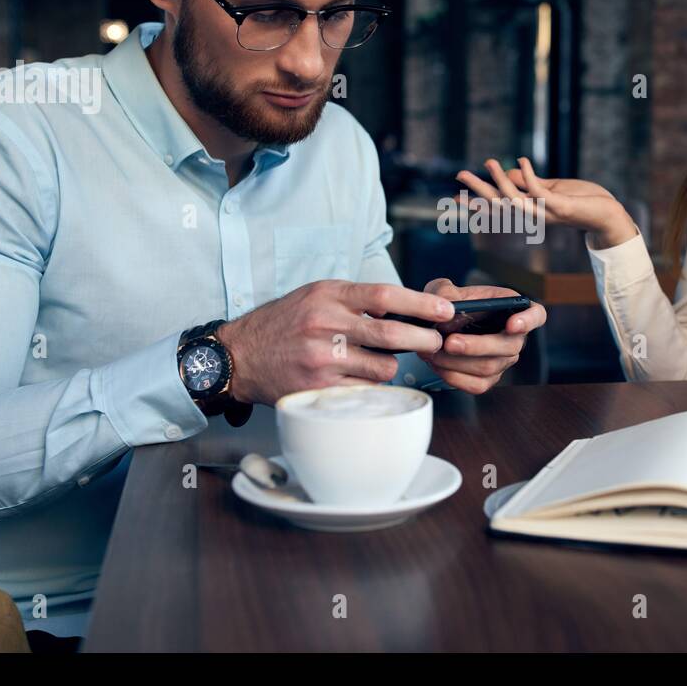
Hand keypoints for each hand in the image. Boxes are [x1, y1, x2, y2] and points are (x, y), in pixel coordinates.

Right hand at [215, 280, 455, 404]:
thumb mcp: (317, 295)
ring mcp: (322, 359)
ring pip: (384, 368)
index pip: (386, 295)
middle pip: (392, 334)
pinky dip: (371, 386)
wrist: (241, 355)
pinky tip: (361, 378)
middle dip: (425, 339)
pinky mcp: (319, 389)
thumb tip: (406, 308)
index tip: (446, 310)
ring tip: (381, 361)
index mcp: (328, 295)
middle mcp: (325, 324)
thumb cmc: (285, 323)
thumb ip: (356, 300)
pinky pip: (365, 390)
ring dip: (392, 366)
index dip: (422, 303)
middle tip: (436, 341)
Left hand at [416, 277, 547, 393]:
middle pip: (508, 346)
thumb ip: (445, 293)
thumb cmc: (449, 304)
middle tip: (450, 342)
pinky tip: (438, 366)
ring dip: (458, 362)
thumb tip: (444, 306)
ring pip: (489, 367)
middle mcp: (514, 337)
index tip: (513, 325)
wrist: (438, 327)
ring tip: (434, 352)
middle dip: (477, 346)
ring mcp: (503, 360)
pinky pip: (477, 385)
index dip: (529, 320)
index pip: (536, 315)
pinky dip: (455, 377)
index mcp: (512, 309)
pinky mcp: (489, 379)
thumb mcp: (444, 290)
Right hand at [455, 158, 638, 248]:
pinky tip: (523, 159)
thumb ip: (531, 181)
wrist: (608, 215)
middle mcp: (534, 215)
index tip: (455, 197)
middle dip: (478, 190)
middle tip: (459, 176)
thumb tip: (510, 171)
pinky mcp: (560, 206)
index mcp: (530, 211)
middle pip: (499, 204)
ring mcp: (546, 212)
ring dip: (500, 180)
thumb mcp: (553, 187)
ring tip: (489, 161)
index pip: (498, 206)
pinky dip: (529, 175)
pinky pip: (540, 191)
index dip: (477, 202)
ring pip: (515, 199)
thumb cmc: (582, 201)